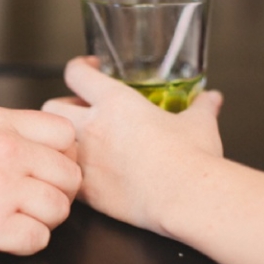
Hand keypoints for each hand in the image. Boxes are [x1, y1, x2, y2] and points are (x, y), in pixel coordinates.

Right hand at [0, 107, 80, 257]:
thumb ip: (1, 141)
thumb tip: (31, 166)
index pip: (66, 134)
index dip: (64, 158)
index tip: (50, 171)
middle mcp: (7, 150)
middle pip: (72, 174)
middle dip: (59, 193)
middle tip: (37, 203)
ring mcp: (1, 187)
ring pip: (60, 209)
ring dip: (43, 221)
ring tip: (18, 222)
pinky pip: (37, 239)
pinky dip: (25, 244)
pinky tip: (3, 239)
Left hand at [42, 56, 223, 236]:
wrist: (187, 197)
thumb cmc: (192, 157)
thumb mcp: (200, 124)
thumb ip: (201, 107)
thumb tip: (212, 98)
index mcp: (115, 102)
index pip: (77, 73)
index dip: (79, 67)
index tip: (88, 68)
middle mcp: (93, 127)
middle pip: (51, 106)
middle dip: (61, 107)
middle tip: (80, 113)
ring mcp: (86, 160)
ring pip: (52, 144)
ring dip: (62, 141)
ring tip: (81, 146)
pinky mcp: (87, 191)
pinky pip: (65, 177)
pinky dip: (71, 174)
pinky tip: (88, 177)